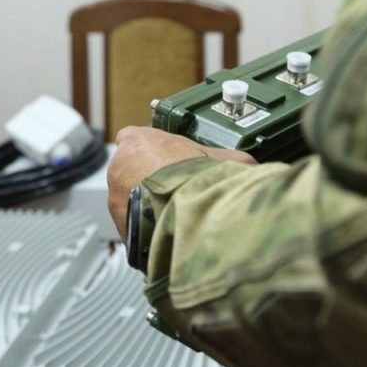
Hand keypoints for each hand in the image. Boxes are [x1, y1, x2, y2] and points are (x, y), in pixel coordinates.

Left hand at [106, 126, 255, 237]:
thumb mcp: (222, 158)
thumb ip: (230, 157)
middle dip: (149, 178)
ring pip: (128, 197)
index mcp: (138, 140)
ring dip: (145, 203)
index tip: (166, 160)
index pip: (134, 137)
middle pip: (131, 169)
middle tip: (174, 188)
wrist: (184, 214)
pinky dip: (146, 225)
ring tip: (172, 211)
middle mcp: (119, 165)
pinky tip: (166, 228)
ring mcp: (115, 196)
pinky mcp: (119, 223)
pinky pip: (132, 222)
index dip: (152, 150)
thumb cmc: (196, 179)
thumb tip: (251, 164)